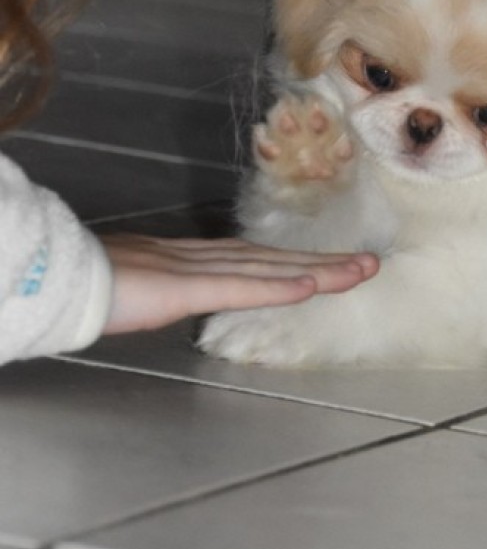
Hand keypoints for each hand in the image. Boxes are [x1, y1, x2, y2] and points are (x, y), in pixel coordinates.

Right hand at [99, 234, 378, 334]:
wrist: (55, 277)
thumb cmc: (88, 283)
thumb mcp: (139, 286)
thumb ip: (166, 287)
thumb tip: (177, 290)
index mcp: (192, 260)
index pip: (258, 260)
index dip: (297, 262)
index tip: (333, 264)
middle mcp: (204, 257)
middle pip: (277, 259)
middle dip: (325, 262)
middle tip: (370, 262)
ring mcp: (196, 269)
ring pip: (271, 267)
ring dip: (320, 269)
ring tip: (361, 269)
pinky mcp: (184, 286)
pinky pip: (241, 287)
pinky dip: (279, 286)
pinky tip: (312, 286)